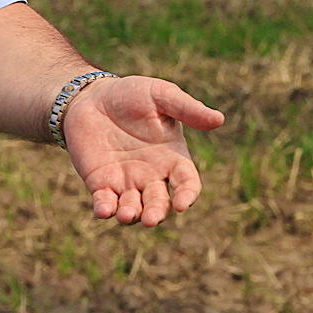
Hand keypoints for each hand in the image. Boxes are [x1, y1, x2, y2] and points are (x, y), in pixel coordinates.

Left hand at [62, 76, 224, 225]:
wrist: (93, 96)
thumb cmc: (132, 94)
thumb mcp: (161, 95)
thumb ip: (187, 108)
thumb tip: (219, 119)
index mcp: (173, 157)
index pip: (187, 183)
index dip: (187, 196)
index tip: (182, 204)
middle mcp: (152, 175)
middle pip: (160, 203)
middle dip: (156, 213)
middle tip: (150, 218)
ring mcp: (126, 182)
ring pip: (134, 209)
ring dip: (131, 216)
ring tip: (126, 214)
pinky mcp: (101, 183)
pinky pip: (105, 203)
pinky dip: (105, 210)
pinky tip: (104, 210)